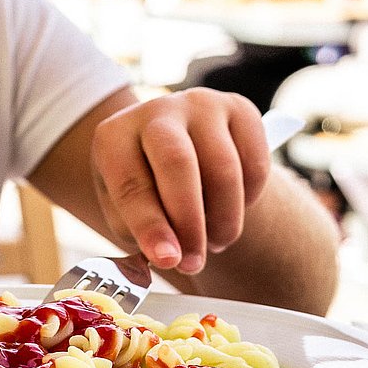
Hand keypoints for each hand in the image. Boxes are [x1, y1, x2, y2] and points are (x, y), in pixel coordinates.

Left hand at [90, 88, 269, 273]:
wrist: (178, 153)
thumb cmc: (144, 189)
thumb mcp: (126, 213)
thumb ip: (142, 234)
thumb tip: (170, 256)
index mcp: (113, 136)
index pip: (131, 184)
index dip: (150, 226)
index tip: (166, 260)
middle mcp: (155, 111)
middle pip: (177, 163)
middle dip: (190, 222)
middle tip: (194, 262)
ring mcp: (199, 105)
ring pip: (222, 168)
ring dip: (223, 219)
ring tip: (214, 244)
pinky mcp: (240, 109)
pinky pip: (255, 163)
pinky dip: (248, 200)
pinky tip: (229, 212)